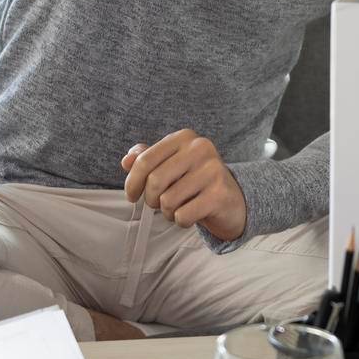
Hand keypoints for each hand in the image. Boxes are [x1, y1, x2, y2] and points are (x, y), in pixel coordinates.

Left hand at [121, 130, 247, 242]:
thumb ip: (147, 159)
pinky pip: (182, 215)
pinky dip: (181, 221)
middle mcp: (200, 148)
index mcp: (184, 137)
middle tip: (159, 203)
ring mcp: (213, 170)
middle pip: (154, 181)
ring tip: (179, 207)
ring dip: (167, 212)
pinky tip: (191, 214)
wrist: (231, 199)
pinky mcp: (220, 194)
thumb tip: (126, 160)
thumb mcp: (171, 164)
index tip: (132, 195)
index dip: (132, 182)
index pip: (144, 160)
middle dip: (151, 199)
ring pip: (167, 201)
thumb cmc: (194, 181)